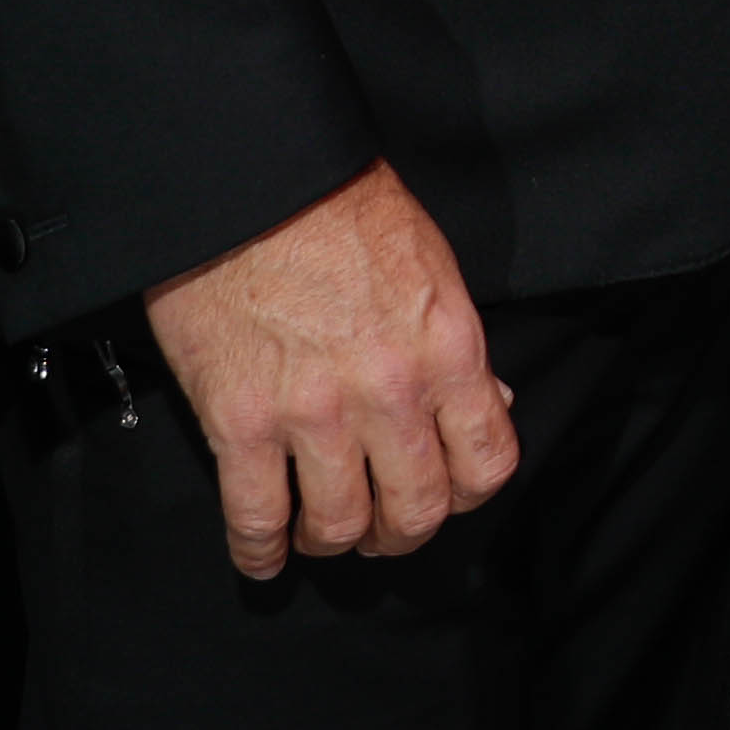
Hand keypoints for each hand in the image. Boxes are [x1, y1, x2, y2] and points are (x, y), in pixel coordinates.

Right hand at [139, 161, 520, 578]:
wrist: (253, 178)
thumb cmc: (341, 209)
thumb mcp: (432, 265)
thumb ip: (457, 347)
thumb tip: (490, 403)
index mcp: (447, 347)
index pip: (487, 461)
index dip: (467, 493)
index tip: (443, 494)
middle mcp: (390, 389)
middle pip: (415, 508)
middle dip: (399, 531)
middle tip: (380, 525)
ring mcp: (312, 410)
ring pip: (339, 525)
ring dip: (333, 541)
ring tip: (321, 530)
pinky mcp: (239, 421)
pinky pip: (256, 517)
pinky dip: (261, 550)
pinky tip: (265, 551)